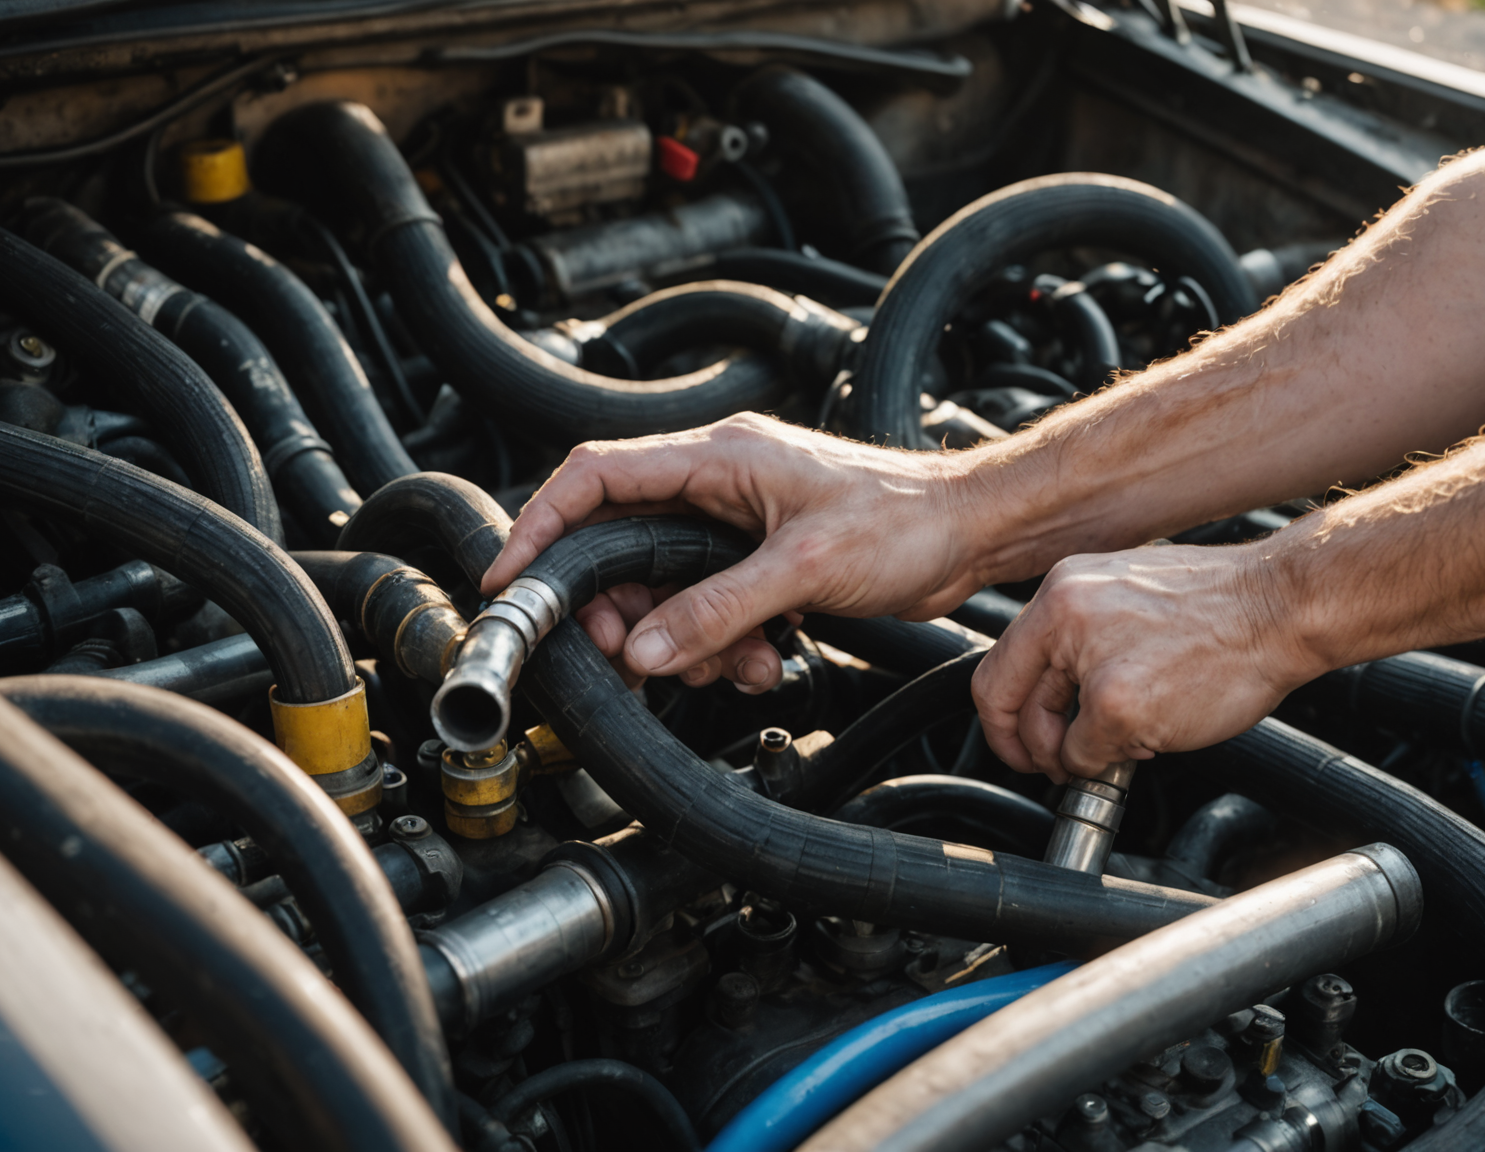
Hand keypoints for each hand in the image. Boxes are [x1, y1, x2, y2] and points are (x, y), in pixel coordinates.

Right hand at [483, 413, 993, 688]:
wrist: (970, 535)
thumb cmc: (906, 520)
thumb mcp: (802, 569)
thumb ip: (716, 610)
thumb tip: (642, 649)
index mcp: (716, 457)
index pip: (596, 476)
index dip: (543, 524)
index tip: (514, 579)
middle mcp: (718, 483)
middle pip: (624, 546)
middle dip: (626, 610)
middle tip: (631, 655)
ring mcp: (738, 523)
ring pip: (668, 589)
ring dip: (690, 639)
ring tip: (741, 663)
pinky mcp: (762, 560)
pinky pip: (711, 608)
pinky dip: (726, 643)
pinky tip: (769, 658)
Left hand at [973, 544, 1318, 782]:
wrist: (1279, 604)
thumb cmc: (1222, 602)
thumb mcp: (1128, 592)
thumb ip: (1080, 632)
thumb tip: (1052, 685)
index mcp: (1063, 590)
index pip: (998, 665)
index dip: (1003, 716)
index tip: (1017, 738)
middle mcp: (1064, 617)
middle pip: (1008, 703)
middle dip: (1030, 746)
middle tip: (1057, 760)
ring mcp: (1090, 663)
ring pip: (1047, 736)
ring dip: (1073, 756)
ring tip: (1116, 744)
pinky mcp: (1118, 703)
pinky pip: (1088, 756)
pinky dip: (1112, 762)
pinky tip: (1148, 738)